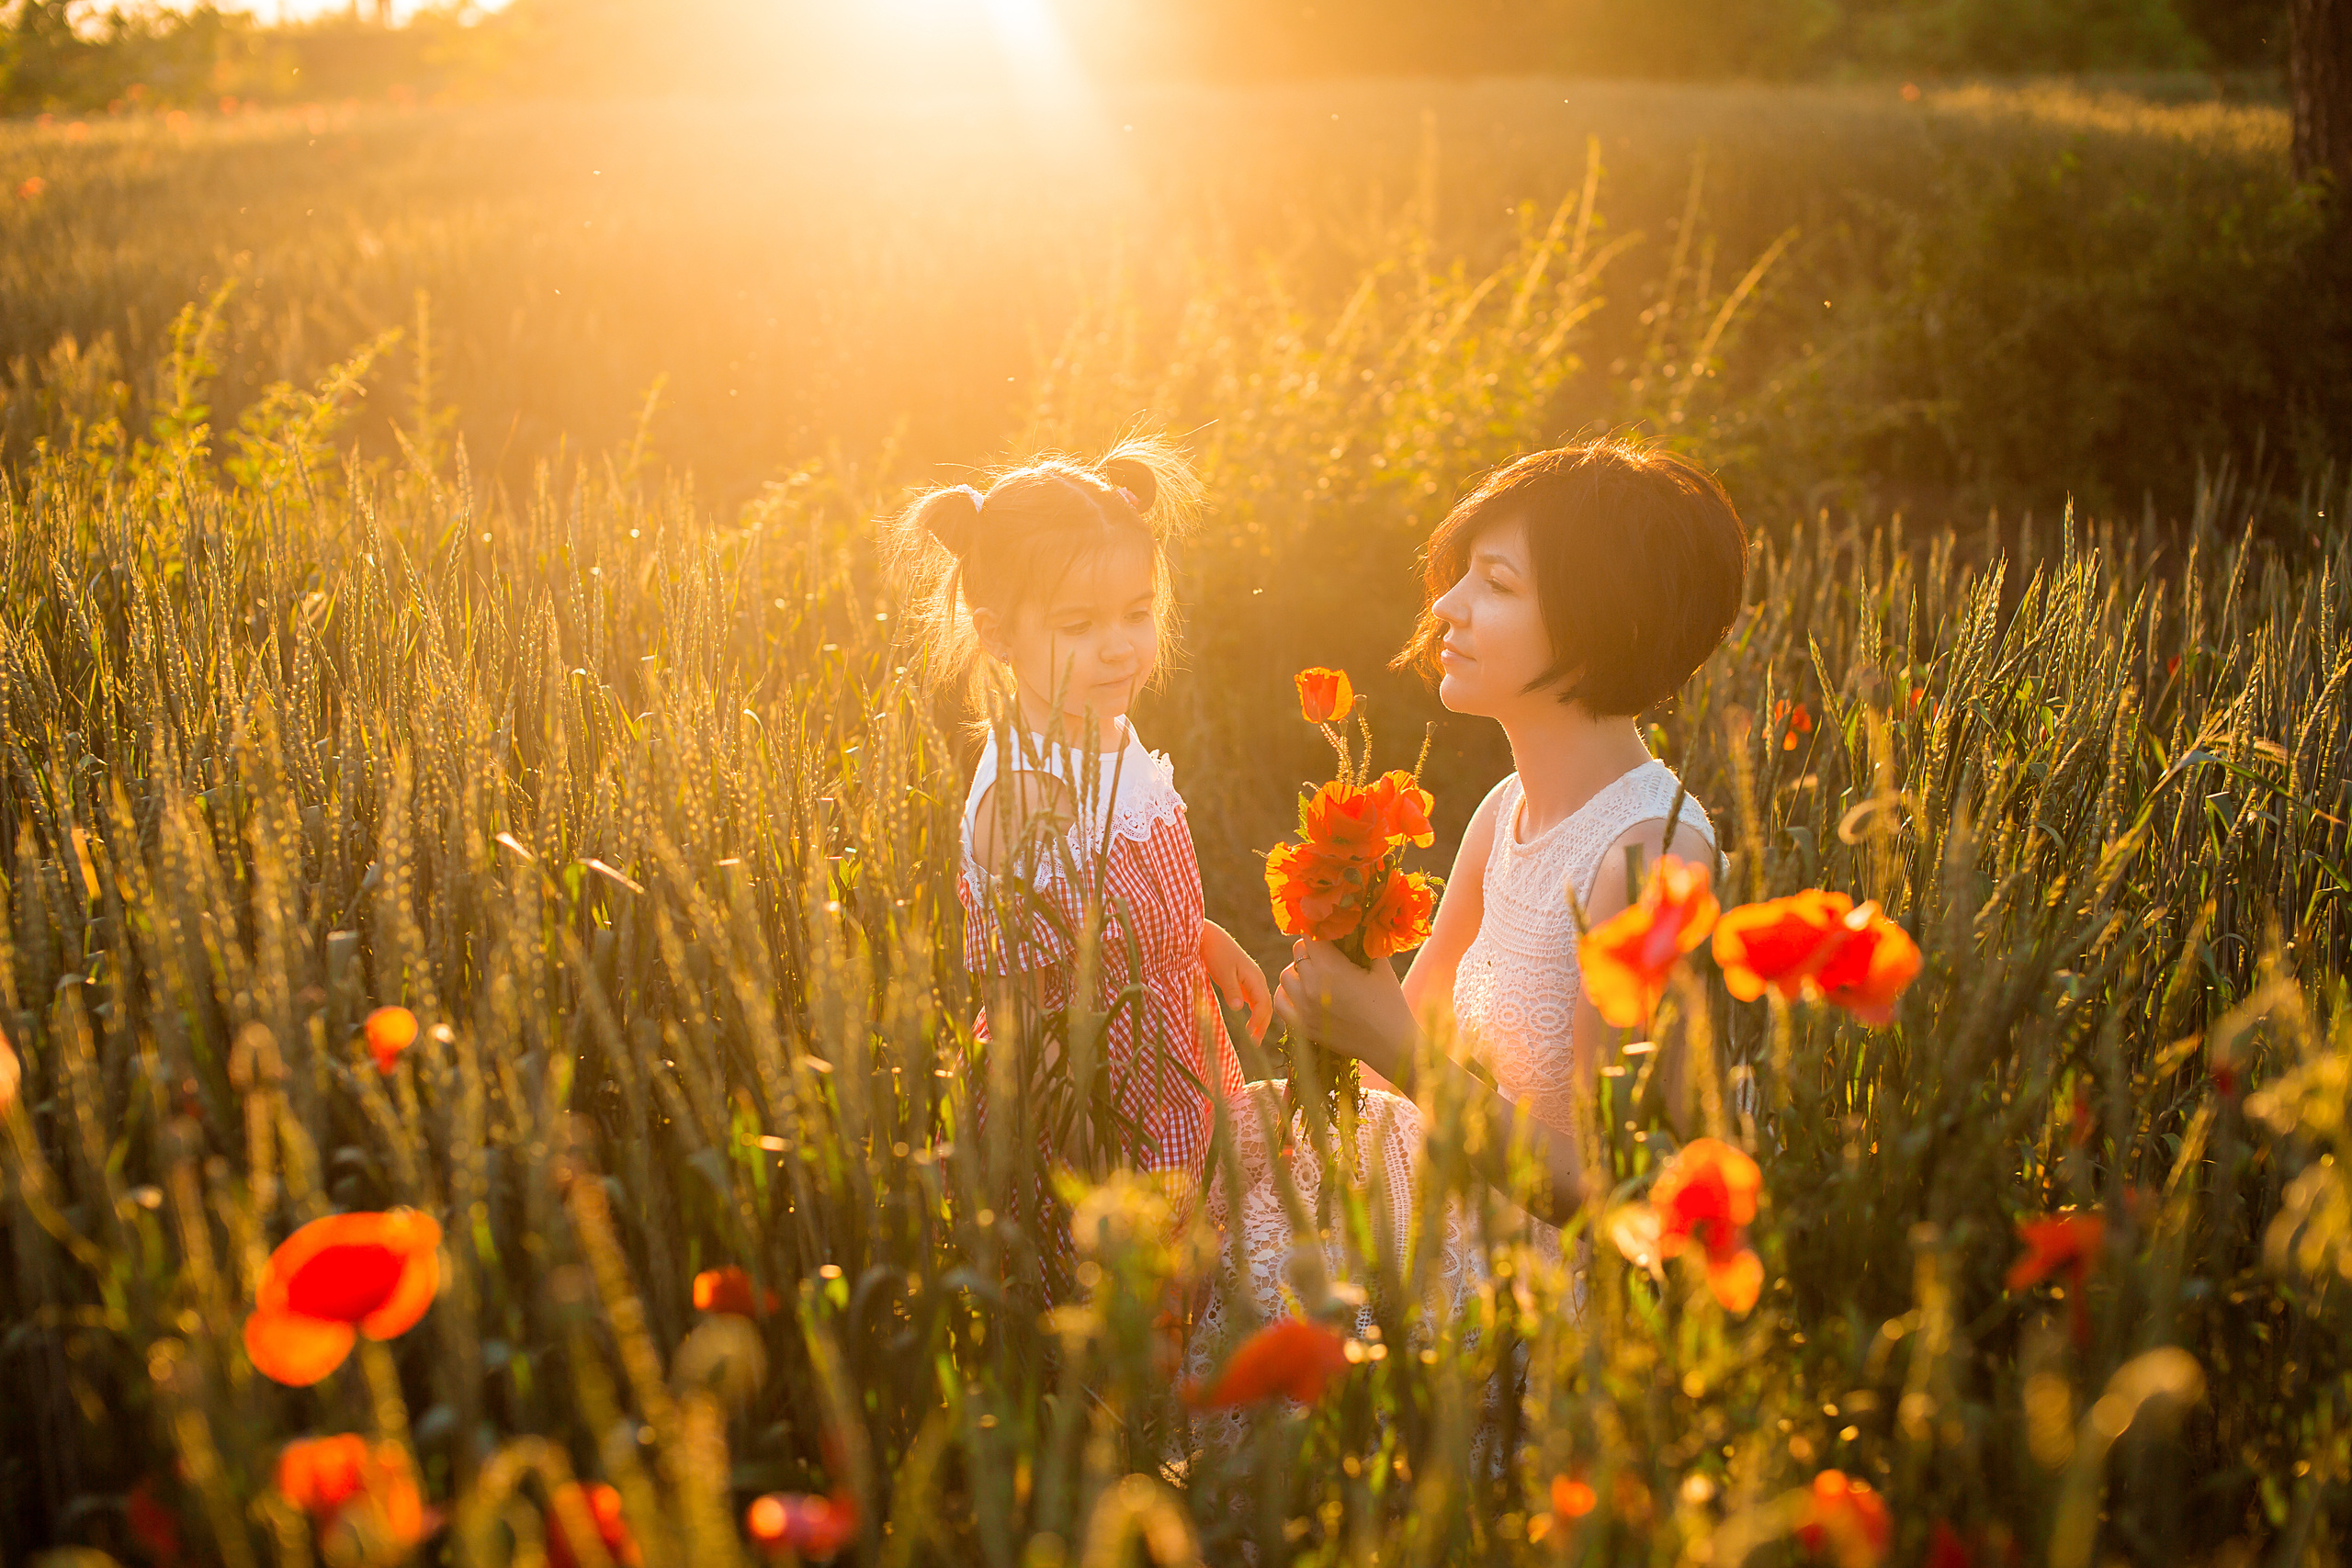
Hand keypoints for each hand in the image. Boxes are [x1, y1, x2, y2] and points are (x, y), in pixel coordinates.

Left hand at [1199, 920, 1272, 1041]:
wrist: (1210, 937)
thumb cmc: (1216, 953)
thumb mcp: (1223, 972)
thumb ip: (1231, 990)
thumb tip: (1239, 1009)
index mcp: (1255, 977)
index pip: (1263, 1005)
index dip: (1259, 1022)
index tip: (1251, 1036)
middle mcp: (1257, 980)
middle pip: (1266, 1007)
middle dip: (1262, 1026)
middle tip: (1255, 1044)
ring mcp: (1252, 980)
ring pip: (1261, 1005)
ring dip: (1259, 1021)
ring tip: (1253, 1038)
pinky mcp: (1244, 981)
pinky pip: (1254, 1000)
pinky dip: (1254, 1014)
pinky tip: (1249, 1024)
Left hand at [1273, 939, 1417, 1083]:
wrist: (1391, 1045)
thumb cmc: (1391, 1003)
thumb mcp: (1380, 966)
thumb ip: (1363, 942)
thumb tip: (1352, 923)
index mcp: (1330, 968)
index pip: (1310, 934)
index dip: (1318, 928)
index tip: (1327, 929)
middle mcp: (1311, 986)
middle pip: (1297, 952)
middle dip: (1312, 948)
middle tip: (1328, 953)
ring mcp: (1304, 1008)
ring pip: (1286, 975)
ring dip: (1299, 970)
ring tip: (1316, 973)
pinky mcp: (1303, 1026)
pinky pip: (1280, 1001)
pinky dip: (1287, 993)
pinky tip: (1302, 991)